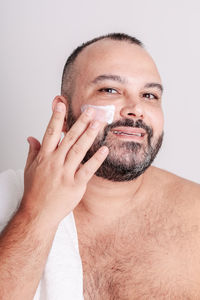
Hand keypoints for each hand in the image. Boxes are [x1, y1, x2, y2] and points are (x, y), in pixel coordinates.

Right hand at [20, 102, 108, 223]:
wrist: (38, 213)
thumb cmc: (34, 191)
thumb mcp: (29, 169)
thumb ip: (33, 151)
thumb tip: (31, 137)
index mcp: (44, 157)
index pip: (51, 132)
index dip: (56, 117)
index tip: (62, 105)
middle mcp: (55, 162)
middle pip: (69, 138)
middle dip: (80, 122)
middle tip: (90, 111)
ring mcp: (65, 173)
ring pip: (79, 150)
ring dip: (90, 135)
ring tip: (98, 124)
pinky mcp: (75, 185)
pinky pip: (88, 169)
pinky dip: (97, 159)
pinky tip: (104, 150)